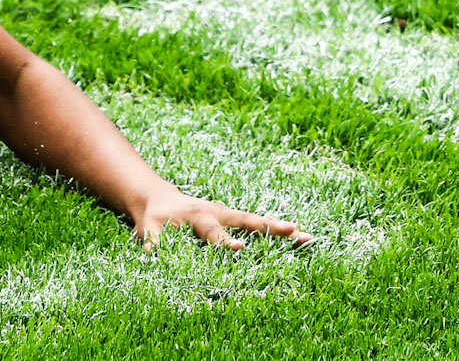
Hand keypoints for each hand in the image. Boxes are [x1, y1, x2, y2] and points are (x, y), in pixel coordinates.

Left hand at [131, 186, 313, 249]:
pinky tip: (302, 241)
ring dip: (283, 230)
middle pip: (248, 221)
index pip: (214, 233)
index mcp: (198, 217)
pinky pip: (259, 226)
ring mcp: (229, 216)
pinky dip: (280, 232)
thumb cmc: (154, 218)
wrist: (158, 199)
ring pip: (259, 222)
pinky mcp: (235, 220)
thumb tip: (152, 260)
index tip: (240, 248)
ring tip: (310, 238)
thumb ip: (152, 245)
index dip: (225, 242)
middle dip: (270, 227)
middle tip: (294, 231)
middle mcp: (218, 214)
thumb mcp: (148, 230)